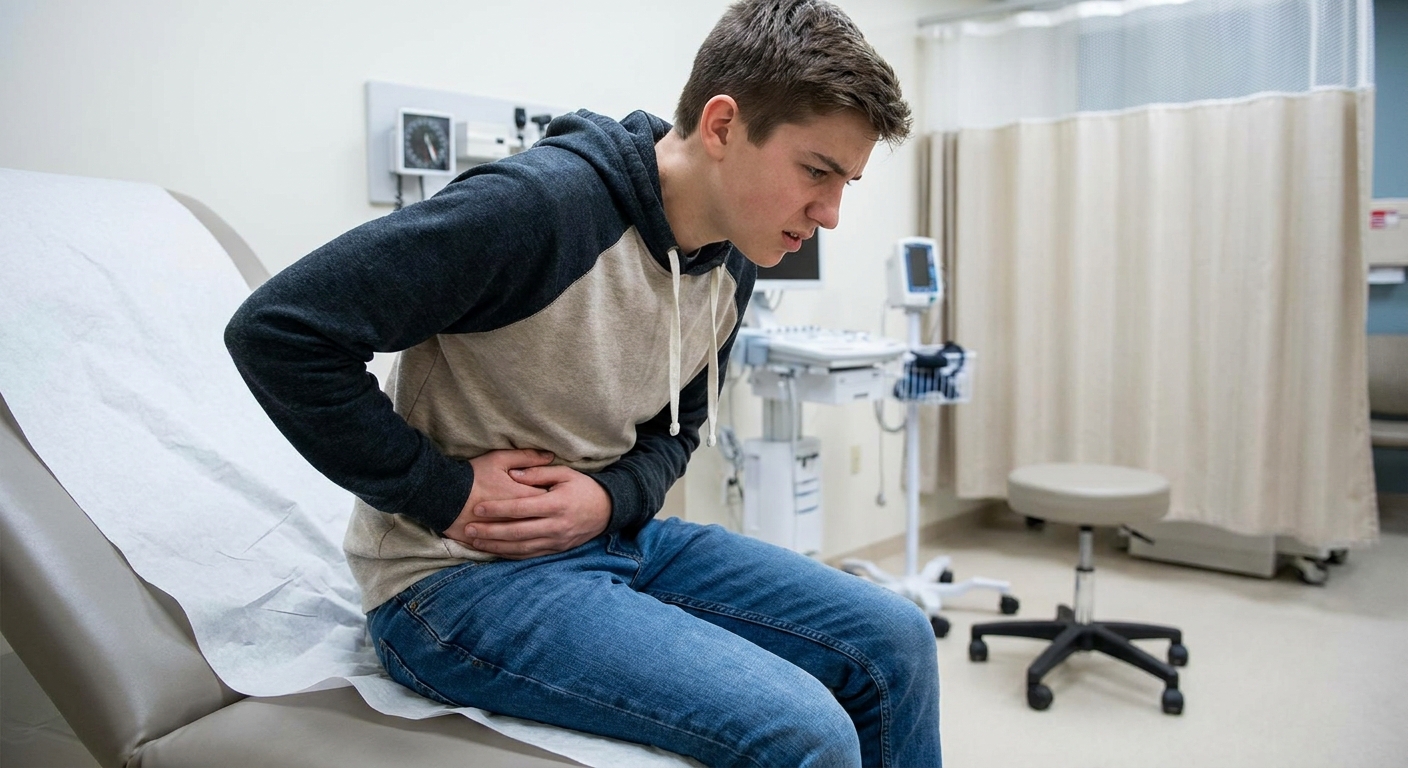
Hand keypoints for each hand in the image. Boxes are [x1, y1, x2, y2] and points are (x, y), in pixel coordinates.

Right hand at [442, 449, 554, 545]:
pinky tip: (525, 544)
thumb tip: (550, 456)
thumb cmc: (472, 475)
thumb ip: (526, 457)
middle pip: (541, 521)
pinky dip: (520, 549)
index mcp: (521, 497)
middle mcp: (516, 519)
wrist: (442, 494)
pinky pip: (511, 552)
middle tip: (549, 512)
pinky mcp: (493, 544)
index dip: (552, 497)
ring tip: (539, 528)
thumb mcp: (499, 459)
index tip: (555, 493)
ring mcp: (503, 534)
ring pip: (528, 539)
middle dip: (548, 518)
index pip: (546, 499)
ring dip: (536, 535)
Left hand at [460, 465, 611, 559]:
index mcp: (556, 504)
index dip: (497, 509)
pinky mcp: (556, 549)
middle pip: (517, 532)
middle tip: (469, 529)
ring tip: (475, 542)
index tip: (477, 508)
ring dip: (496, 546)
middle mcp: (555, 525)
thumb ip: (538, 472)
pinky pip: (530, 554)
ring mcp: (556, 540)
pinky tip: (495, 551)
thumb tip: (513, 474)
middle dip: (490, 532)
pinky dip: (510, 554)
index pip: (520, 508)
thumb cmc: (583, 487)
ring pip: (521, 547)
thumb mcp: (564, 473)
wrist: (608, 510)